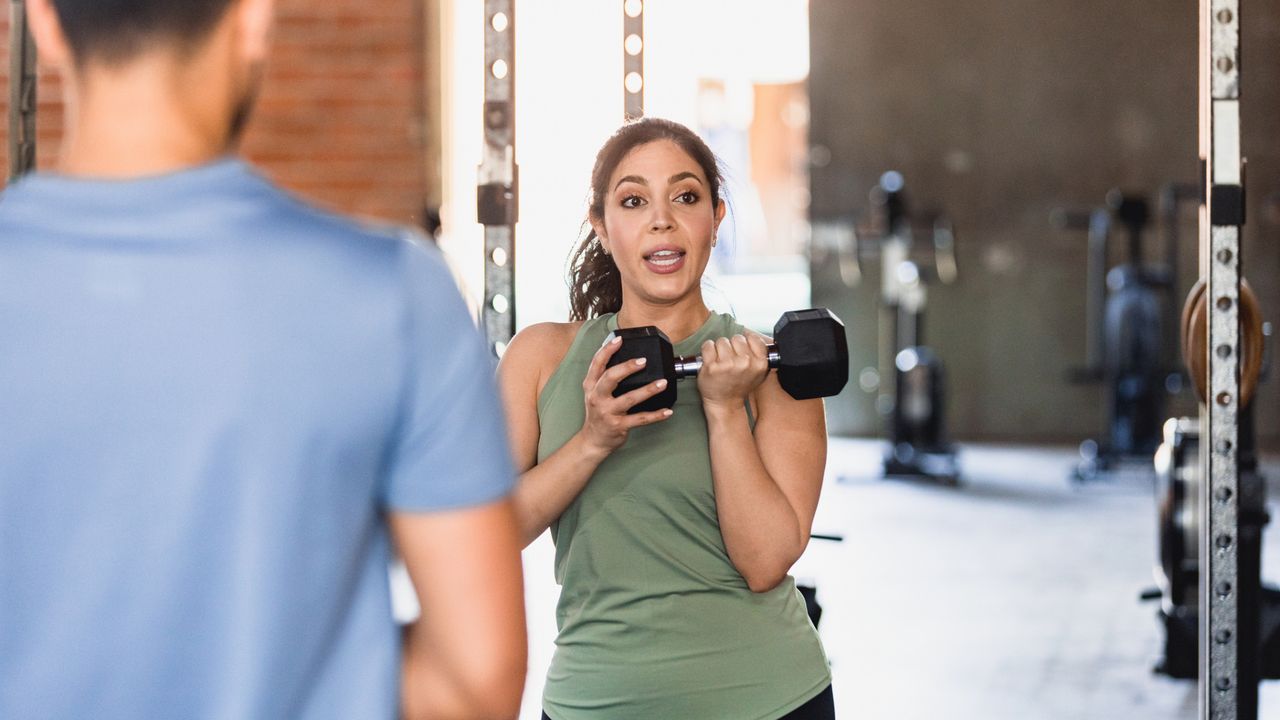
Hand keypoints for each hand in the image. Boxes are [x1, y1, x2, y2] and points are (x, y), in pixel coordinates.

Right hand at [578, 335, 672, 455]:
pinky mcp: (619, 426)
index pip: (596, 364)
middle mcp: (597, 397)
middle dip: (627, 367)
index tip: (619, 340)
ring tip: (662, 383)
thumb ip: (603, 376)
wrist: (593, 440)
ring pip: (629, 398)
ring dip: (648, 390)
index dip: (607, 350)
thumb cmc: (597, 412)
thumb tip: (619, 353)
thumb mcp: (593, 392)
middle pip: (610, 378)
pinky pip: (640, 419)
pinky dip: (656, 415)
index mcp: (591, 386)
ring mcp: (608, 412)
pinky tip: (667, 411)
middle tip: (643, 361)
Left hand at [697, 333, 769, 411]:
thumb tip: (750, 333)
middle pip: (736, 338)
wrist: (725, 402)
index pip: (753, 338)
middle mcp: (745, 363)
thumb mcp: (758, 372)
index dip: (746, 343)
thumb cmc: (739, 385)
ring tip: (721, 361)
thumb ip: (759, 353)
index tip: (741, 351)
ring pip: (722, 341)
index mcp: (759, 363)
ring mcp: (728, 365)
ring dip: (719, 349)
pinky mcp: (712, 367)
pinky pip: (708, 346)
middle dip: (732, 346)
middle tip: (730, 359)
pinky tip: (711, 361)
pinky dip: (707, 351)